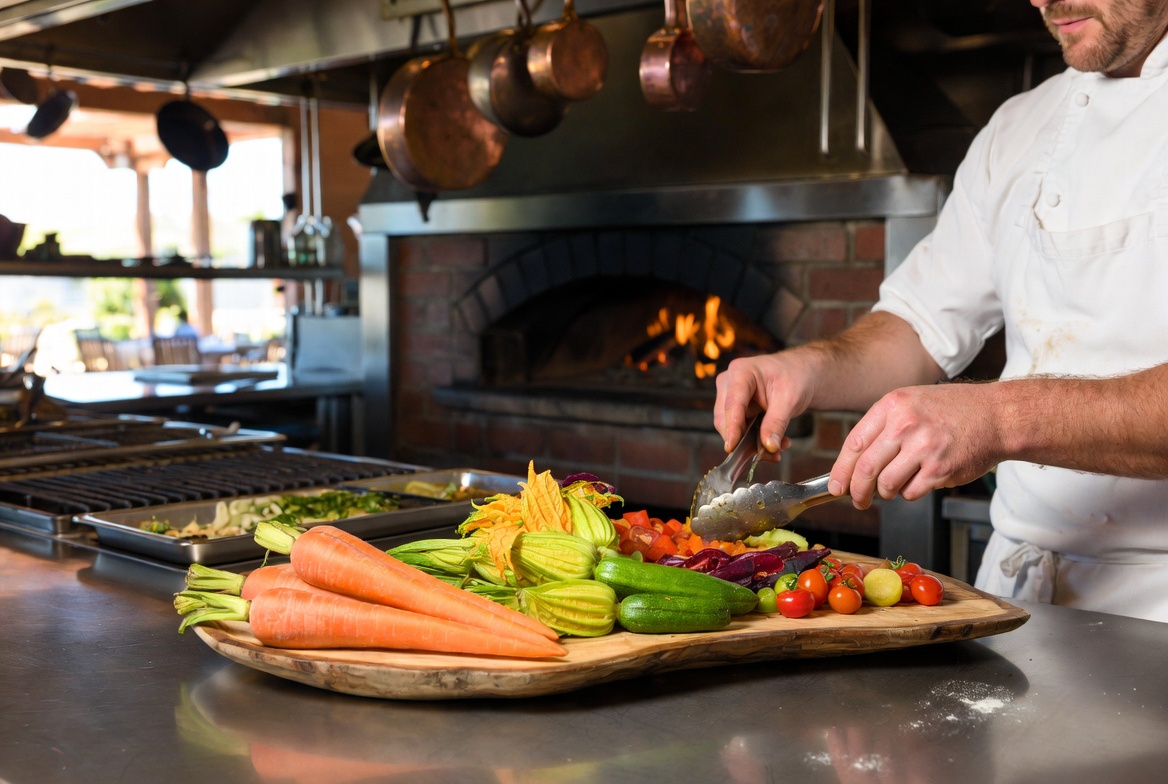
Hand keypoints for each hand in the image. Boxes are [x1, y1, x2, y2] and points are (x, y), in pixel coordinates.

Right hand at [713, 352, 817, 456]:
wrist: (801, 374)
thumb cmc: (795, 377)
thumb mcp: (790, 400)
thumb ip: (776, 423)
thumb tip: (768, 447)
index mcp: (741, 372)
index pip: (733, 403)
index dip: (732, 427)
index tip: (732, 446)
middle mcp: (730, 383)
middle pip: (725, 418)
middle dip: (744, 440)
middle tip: (769, 454)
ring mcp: (730, 396)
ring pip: (730, 428)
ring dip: (751, 443)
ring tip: (776, 448)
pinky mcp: (736, 409)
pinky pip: (739, 430)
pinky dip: (754, 440)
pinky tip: (773, 443)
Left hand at [829, 382, 1001, 507]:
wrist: (996, 415)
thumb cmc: (952, 410)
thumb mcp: (911, 402)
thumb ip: (883, 427)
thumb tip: (853, 462)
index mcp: (893, 406)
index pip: (854, 443)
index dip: (840, 469)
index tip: (836, 485)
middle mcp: (905, 425)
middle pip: (865, 468)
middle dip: (856, 491)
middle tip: (857, 500)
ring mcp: (923, 448)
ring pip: (886, 484)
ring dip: (885, 493)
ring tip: (893, 487)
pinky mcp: (939, 469)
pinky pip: (910, 492)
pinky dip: (909, 493)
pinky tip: (919, 481)